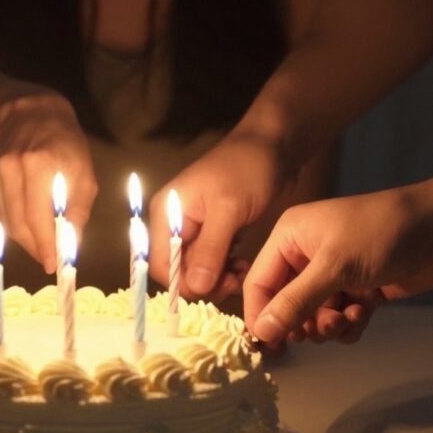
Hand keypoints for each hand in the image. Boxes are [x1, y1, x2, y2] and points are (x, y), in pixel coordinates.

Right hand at [0, 93, 97, 272]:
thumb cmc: (66, 143)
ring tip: (40, 246)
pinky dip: (13, 224)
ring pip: (6, 219)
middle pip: (19, 222)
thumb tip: (70, 242)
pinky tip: (28, 228)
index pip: (38, 216)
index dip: (45, 244)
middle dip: (34, 246)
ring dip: (24, 238)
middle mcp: (12, 167)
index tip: (53, 264)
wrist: (30, 112)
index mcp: (40, 164)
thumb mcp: (84, 172)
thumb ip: (78, 208)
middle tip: (48, 259)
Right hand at [150, 129, 297, 302]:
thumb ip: (210, 248)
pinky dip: (224, 269)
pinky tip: (242, 264)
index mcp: (167, 214)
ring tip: (241, 271)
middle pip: (178, 270)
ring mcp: (193, 229)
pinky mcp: (212, 232)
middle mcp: (174, 224)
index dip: (183, 282)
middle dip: (204, 282)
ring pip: (195, 270)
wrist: (272, 146)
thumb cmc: (246, 169)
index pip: (161, 264)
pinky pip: (210, 262)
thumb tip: (195, 286)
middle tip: (235, 280)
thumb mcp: (228, 209)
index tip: (215, 286)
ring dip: (217, 278)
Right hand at [243, 181, 432, 346]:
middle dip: (302, 321)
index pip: (259, 282)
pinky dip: (348, 323)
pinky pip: (339, 316)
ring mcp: (335, 272)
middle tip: (323, 329)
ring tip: (351, 318)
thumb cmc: (383, 235)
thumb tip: (260, 333)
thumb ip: (295, 301)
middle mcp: (306, 254)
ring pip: (313, 314)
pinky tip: (364, 314)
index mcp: (289, 237)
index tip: (269, 347)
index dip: (261, 314)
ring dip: (328, 324)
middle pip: (285, 302)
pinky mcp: (360, 287)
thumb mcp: (335, 267)